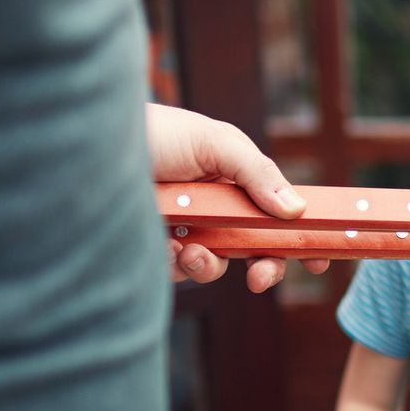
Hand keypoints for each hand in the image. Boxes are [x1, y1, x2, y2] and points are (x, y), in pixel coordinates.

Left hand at [145, 103, 330, 291]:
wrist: (90, 147)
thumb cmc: (154, 132)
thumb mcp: (215, 143)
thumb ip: (258, 174)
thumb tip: (297, 210)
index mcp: (234, 179)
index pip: (276, 211)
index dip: (298, 236)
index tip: (319, 260)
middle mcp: (212, 207)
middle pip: (253, 248)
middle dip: (264, 266)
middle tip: (261, 278)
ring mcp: (183, 230)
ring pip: (215, 265)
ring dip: (210, 265)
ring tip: (191, 249)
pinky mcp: (155, 249)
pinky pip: (179, 271)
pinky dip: (178, 264)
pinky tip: (166, 244)